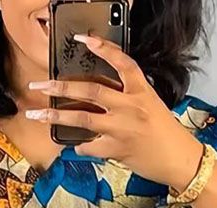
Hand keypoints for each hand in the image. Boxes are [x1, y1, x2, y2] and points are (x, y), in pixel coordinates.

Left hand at [26, 35, 202, 187]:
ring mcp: (122, 128)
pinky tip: (75, 146)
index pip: (121, 62)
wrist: (180, 158)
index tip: (83, 40)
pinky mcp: (117, 149)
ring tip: (36, 115)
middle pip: (91, 91)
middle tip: (41, 85)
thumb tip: (100, 96)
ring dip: (56, 117)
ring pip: (82, 119)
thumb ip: (128, 96)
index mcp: (141, 91)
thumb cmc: (166, 133)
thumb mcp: (151, 105)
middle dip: (61, 88)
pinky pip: (90, 146)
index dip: (103, 49)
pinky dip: (80, 146)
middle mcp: (130, 106)